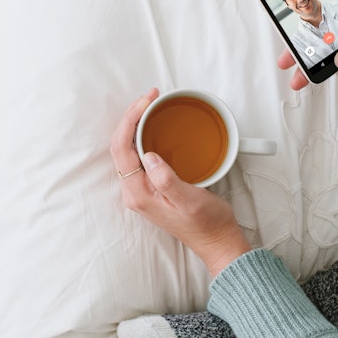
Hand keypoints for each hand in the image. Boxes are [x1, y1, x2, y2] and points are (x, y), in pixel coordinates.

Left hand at [111, 90, 251, 276]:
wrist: (216, 241)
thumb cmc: (207, 224)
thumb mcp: (190, 201)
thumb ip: (167, 180)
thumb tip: (150, 156)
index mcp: (138, 193)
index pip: (122, 148)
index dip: (130, 120)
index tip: (146, 101)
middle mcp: (134, 191)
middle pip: (120, 145)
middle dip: (131, 116)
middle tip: (150, 96)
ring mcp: (141, 189)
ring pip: (127, 148)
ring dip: (136, 124)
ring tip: (150, 104)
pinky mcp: (151, 186)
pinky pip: (138, 155)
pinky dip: (143, 135)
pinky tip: (154, 125)